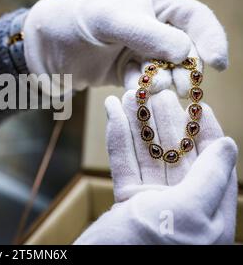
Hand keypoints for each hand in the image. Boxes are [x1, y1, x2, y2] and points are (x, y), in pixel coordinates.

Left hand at [23, 0, 227, 90]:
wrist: (44, 43)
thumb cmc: (76, 19)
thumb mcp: (111, 19)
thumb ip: (147, 33)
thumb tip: (184, 53)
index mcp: (156, 2)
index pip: (195, 18)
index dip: (210, 40)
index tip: (217, 63)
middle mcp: (153, 26)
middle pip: (184, 49)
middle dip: (184, 68)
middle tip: (182, 88)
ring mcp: (140, 51)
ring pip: (164, 70)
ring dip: (162, 82)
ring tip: (152, 90)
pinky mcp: (125, 72)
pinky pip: (142, 83)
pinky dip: (141, 90)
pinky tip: (134, 96)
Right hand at [73, 89, 237, 243]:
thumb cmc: (148, 250)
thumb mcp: (189, 216)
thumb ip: (210, 180)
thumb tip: (229, 145)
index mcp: (209, 211)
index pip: (214, 161)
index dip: (206, 129)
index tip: (197, 104)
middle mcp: (184, 204)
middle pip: (178, 152)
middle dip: (167, 121)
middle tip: (157, 92)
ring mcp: (153, 202)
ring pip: (148, 154)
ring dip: (138, 124)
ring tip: (131, 95)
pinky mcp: (127, 201)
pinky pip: (124, 164)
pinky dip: (117, 138)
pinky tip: (113, 113)